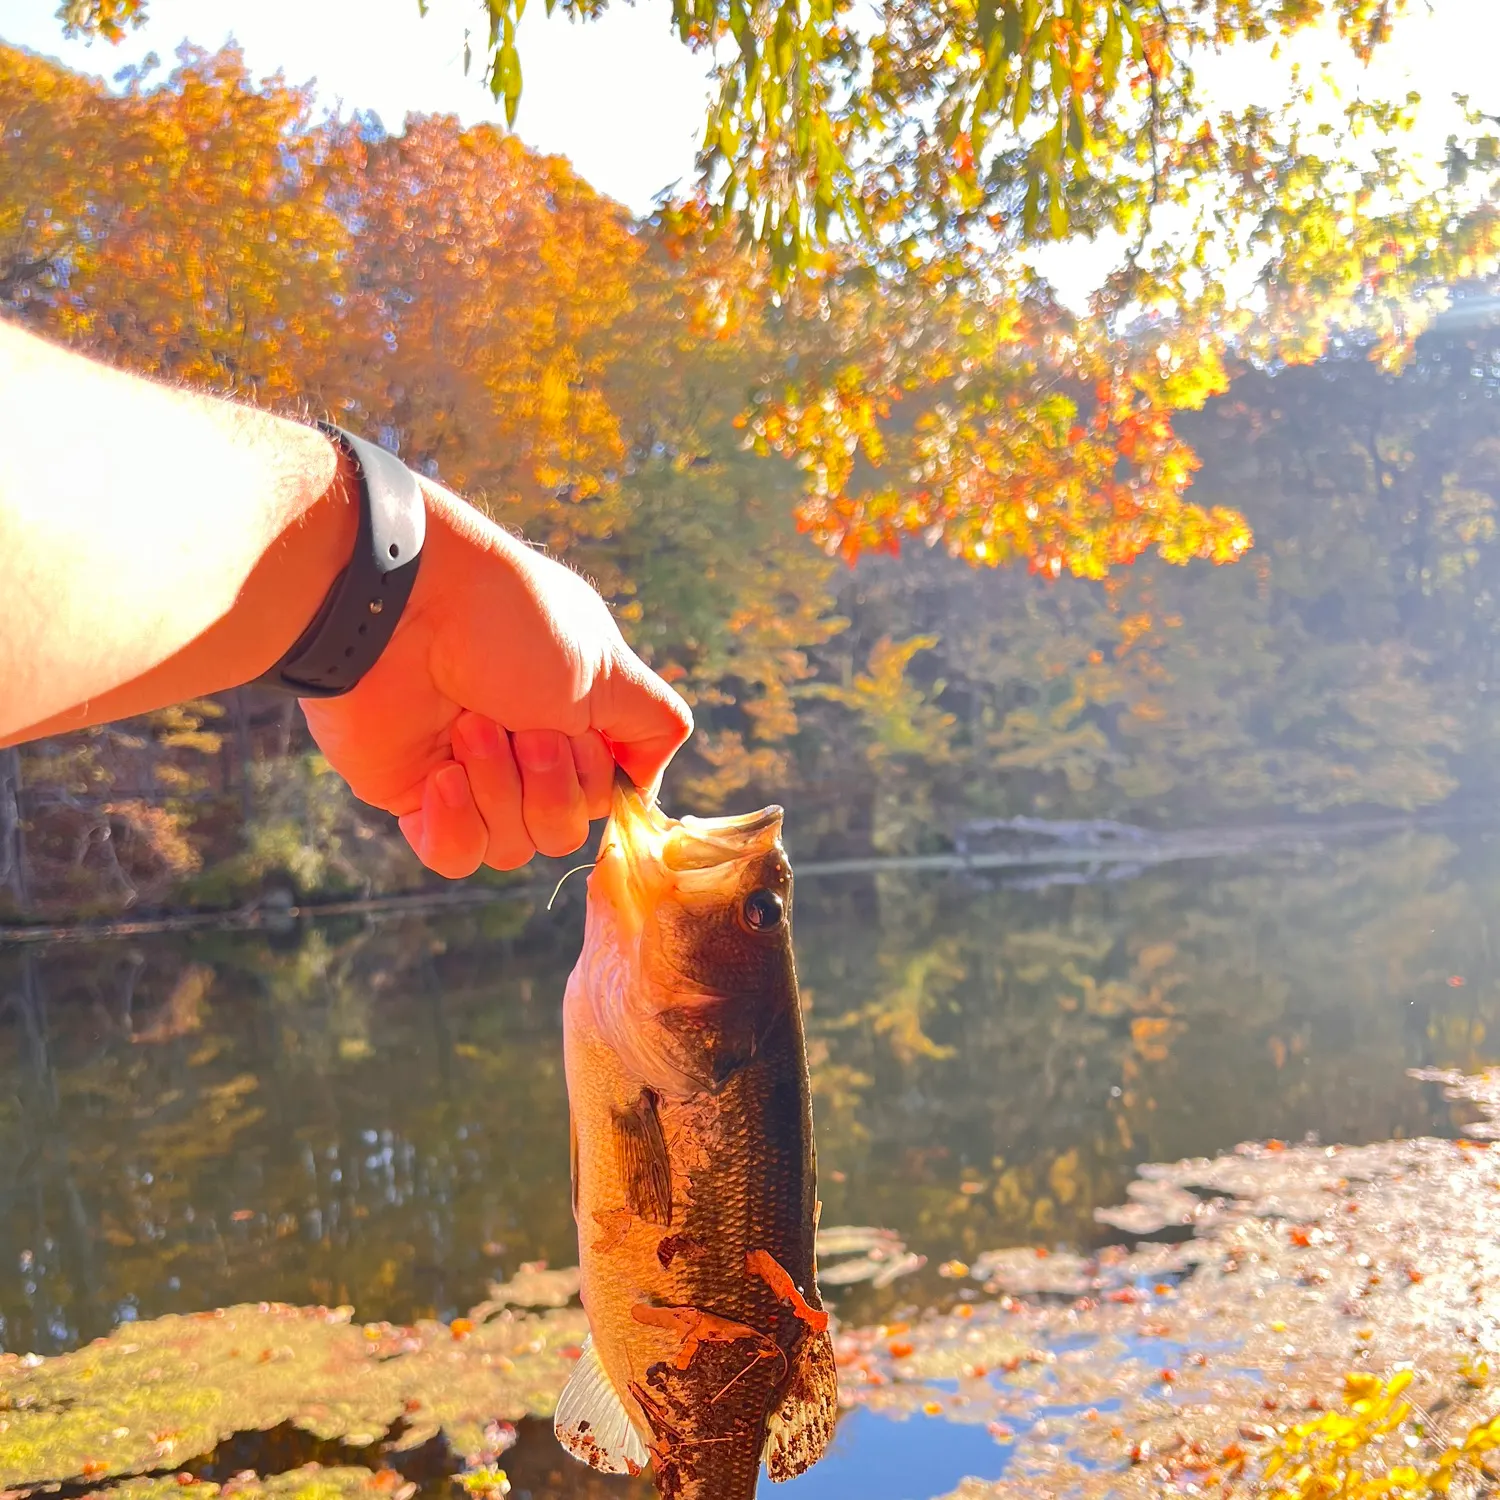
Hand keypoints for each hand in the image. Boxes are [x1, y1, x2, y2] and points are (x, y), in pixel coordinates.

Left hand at [301, 481, 691, 877]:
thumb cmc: (512, 624)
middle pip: (562, 833)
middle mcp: (524, 756)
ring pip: (512, 849)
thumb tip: (645, 782)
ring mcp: (470, 780)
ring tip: (469, 726)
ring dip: (498, 787)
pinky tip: (441, 774)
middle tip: (522, 724)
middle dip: (547, 782)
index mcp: (573, 725)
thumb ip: (655, 726)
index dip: (594, 778)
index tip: (576, 729)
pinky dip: (456, 822)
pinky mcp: (416, 799)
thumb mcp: (612, 668)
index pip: (604, 801)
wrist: (406, 607)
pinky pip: (454, 858)